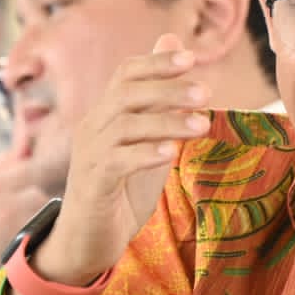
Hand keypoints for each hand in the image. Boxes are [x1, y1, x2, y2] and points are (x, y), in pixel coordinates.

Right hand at [17, 34, 210, 294]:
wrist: (88, 240)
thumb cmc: (121, 188)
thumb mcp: (147, 142)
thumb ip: (161, 105)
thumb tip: (176, 54)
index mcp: (106, 114)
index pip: (126, 73)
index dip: (156, 61)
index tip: (191, 57)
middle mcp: (93, 127)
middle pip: (126, 93)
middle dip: (167, 88)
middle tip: (206, 92)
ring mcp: (90, 154)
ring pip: (125, 124)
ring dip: (167, 122)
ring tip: (204, 125)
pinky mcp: (93, 183)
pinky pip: (117, 160)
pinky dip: (145, 153)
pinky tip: (171, 154)